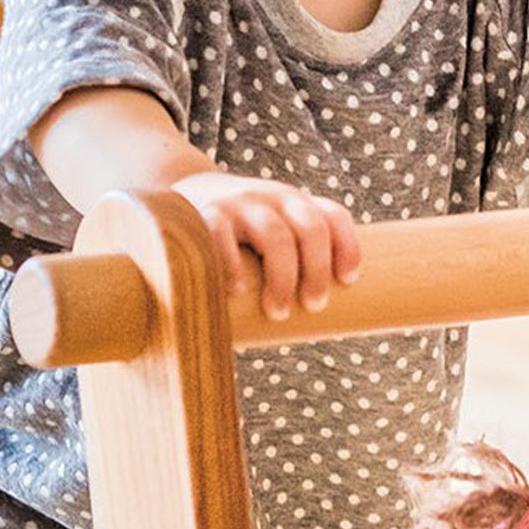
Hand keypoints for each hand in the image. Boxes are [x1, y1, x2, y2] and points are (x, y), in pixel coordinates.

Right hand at [172, 170, 362, 321]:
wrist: (179, 199)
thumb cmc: (235, 239)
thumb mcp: (267, 238)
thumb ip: (287, 267)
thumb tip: (310, 329)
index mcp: (294, 204)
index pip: (331, 216)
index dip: (347, 246)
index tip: (348, 281)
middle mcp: (272, 198)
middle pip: (310, 228)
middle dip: (317, 271)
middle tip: (313, 307)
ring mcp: (240, 203)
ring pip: (275, 234)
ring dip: (283, 277)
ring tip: (277, 313)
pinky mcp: (205, 212)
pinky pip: (222, 233)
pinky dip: (232, 264)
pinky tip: (235, 291)